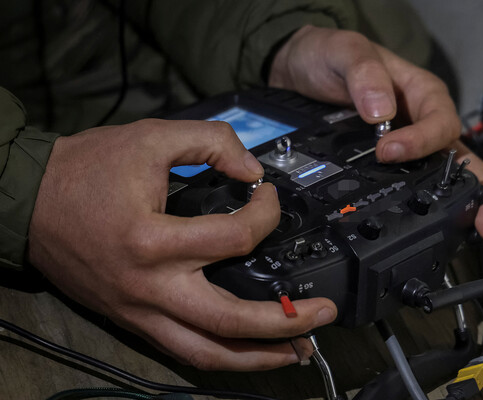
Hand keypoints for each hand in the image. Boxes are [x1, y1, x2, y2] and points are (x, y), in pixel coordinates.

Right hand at [27, 119, 335, 370]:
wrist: (28, 202)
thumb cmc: (83, 172)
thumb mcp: (151, 138)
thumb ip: (210, 143)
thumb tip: (252, 170)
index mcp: (154, 239)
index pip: (237, 238)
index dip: (267, 213)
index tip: (269, 197)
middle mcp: (151, 287)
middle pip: (231, 320)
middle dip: (286, 322)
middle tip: (323, 316)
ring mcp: (141, 311)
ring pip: (209, 353)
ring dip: (259, 356)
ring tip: (298, 350)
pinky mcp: (134, 319)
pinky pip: (184, 351)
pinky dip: (222, 356)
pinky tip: (246, 351)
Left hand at [270, 25, 482, 238]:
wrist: (296, 72)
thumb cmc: (327, 55)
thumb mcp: (345, 53)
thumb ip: (364, 75)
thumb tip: (382, 114)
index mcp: (421, 93)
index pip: (439, 122)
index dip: (421, 141)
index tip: (388, 152)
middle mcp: (421, 121)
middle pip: (459, 156)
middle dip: (479, 189)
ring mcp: (407, 145)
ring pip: (443, 174)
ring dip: (461, 203)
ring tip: (473, 232)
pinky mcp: (386, 163)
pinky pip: (411, 182)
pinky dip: (424, 202)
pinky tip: (427, 224)